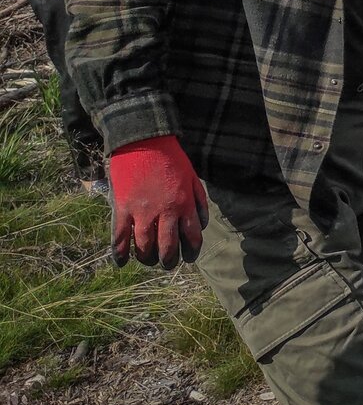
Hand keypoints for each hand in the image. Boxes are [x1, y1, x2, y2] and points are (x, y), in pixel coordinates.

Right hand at [109, 135, 207, 269]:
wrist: (144, 141)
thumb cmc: (171, 158)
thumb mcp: (192, 178)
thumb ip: (198, 202)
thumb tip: (201, 225)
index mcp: (184, 204)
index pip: (191, 237)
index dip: (191, 252)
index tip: (189, 257)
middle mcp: (164, 212)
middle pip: (167, 247)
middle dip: (168, 261)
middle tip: (167, 263)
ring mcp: (142, 211)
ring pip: (144, 247)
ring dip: (147, 258)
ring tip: (148, 260)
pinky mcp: (123, 208)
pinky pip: (120, 237)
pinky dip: (120, 253)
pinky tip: (121, 262)